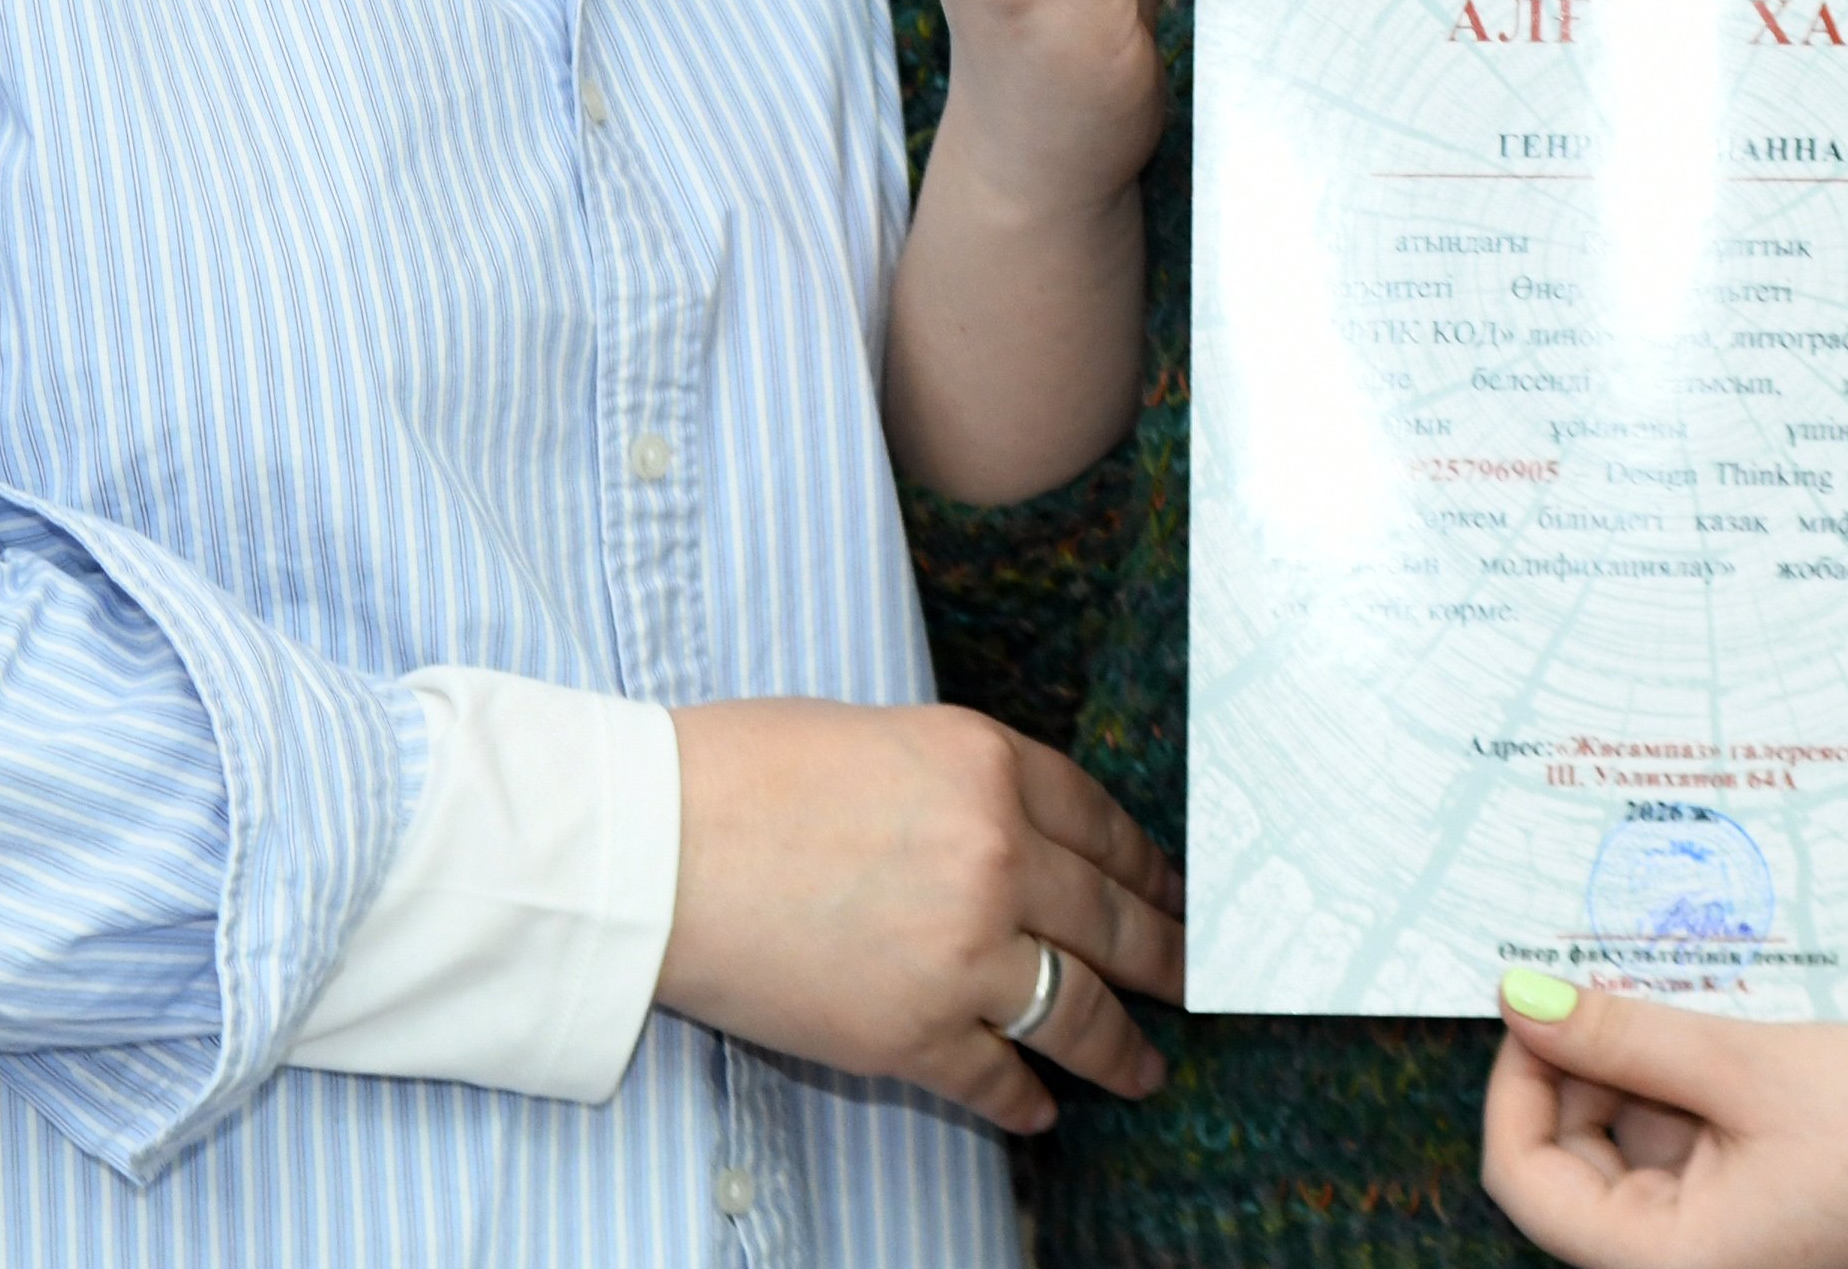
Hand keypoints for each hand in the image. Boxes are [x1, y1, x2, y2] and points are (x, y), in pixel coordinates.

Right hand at [657, 699, 1185, 1132]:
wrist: (653, 848)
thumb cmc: (742, 773)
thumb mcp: (883, 737)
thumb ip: (965, 787)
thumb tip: (1016, 836)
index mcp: (990, 765)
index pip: (1106, 825)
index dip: (1150, 870)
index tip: (1175, 895)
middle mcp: (998, 856)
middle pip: (1114, 920)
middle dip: (1165, 959)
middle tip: (1194, 982)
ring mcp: (964, 953)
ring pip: (1079, 1011)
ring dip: (1121, 1048)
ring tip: (1146, 1069)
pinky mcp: (915, 1034)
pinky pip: (998, 1079)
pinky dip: (1026, 1102)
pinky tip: (1041, 1111)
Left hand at [1480, 908, 1847, 1267]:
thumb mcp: (1738, 1064)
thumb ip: (1621, 1034)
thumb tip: (1520, 999)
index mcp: (1666, 1265)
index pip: (1526, 1180)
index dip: (1518, 1081)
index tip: (1538, 998)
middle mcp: (1683, 1266)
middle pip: (1574, 1161)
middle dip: (1588, 1068)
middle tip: (1617, 980)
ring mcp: (1717, 1241)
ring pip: (1629, 1144)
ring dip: (1643, 1068)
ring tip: (1693, 1004)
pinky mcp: (1749, 1210)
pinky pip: (1682, 1145)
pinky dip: (1687, 1087)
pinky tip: (1722, 1034)